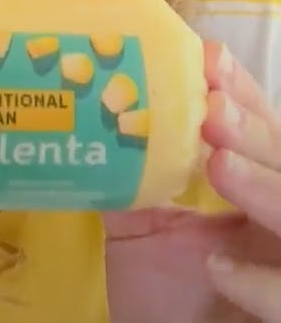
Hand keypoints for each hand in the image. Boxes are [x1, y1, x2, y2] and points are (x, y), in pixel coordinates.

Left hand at [105, 41, 280, 322]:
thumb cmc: (163, 297)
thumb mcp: (143, 228)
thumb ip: (131, 178)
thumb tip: (94, 115)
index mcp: (256, 193)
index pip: (264, 131)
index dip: (244, 95)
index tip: (211, 60)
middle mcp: (278, 224)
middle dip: (255, 131)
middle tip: (212, 109)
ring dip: (265, 185)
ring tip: (219, 163)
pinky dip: (264, 283)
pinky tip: (217, 266)